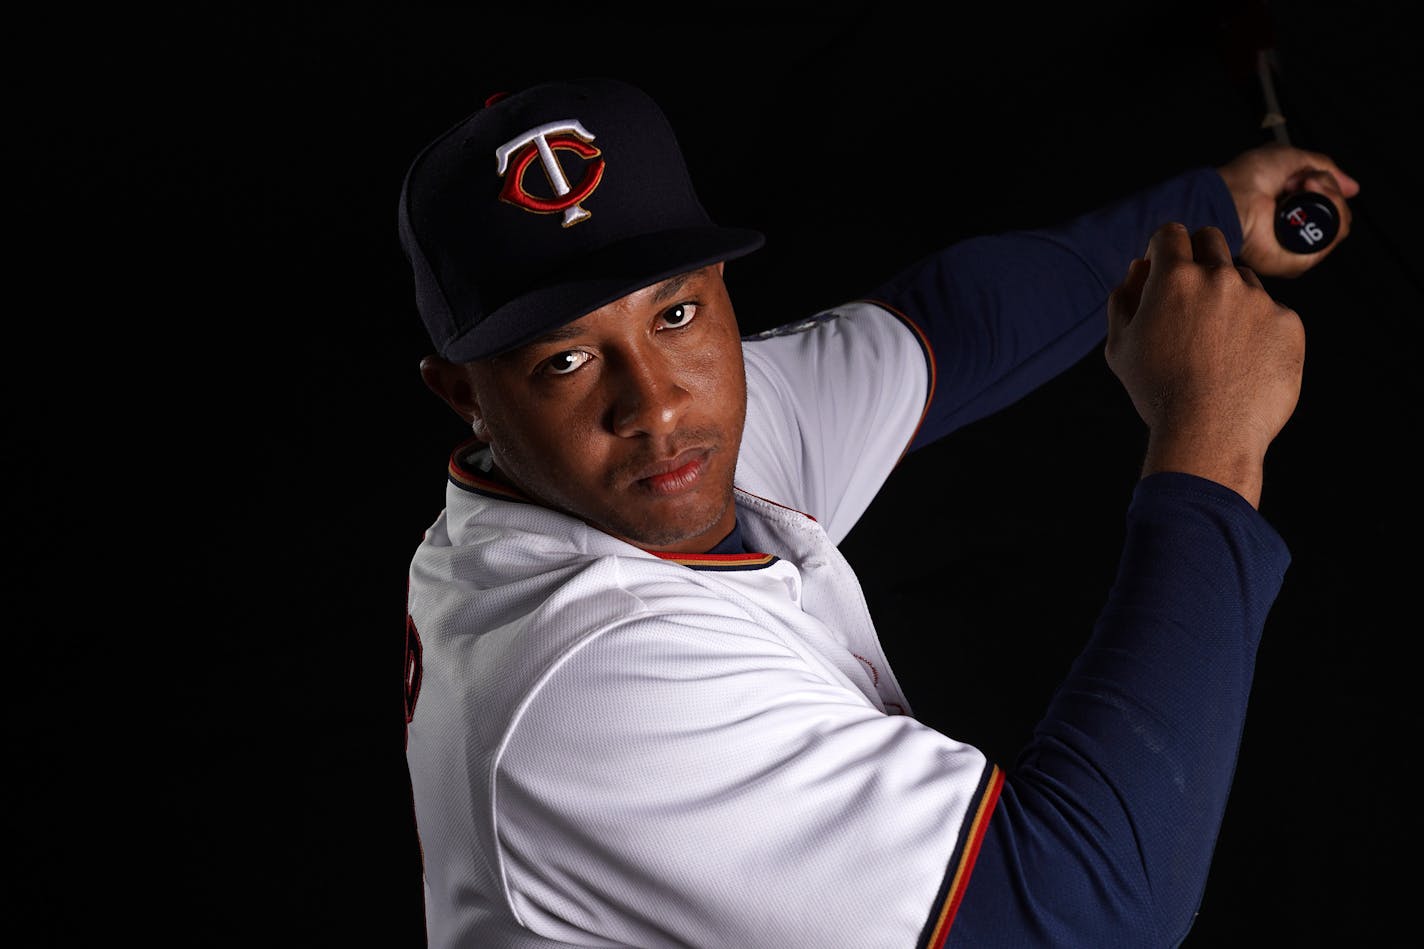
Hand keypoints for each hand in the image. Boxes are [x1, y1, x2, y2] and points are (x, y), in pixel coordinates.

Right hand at [1105, 223, 1304, 507]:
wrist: (1209, 434)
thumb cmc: (1157, 393)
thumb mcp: (1120, 348)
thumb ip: (1124, 299)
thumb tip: (1139, 269)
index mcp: (1173, 278)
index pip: (1170, 233)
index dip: (1164, 248)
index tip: (1164, 268)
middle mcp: (1220, 277)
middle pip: (1211, 240)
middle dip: (1198, 256)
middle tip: (1191, 294)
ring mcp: (1259, 299)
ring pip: (1242, 279)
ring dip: (1228, 296)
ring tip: (1215, 345)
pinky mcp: (1288, 323)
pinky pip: (1270, 313)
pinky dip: (1257, 330)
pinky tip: (1241, 363)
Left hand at [1216, 142, 1359, 277]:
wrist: (1229, 196)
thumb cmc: (1247, 177)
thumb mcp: (1292, 160)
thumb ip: (1325, 170)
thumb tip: (1353, 187)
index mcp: (1290, 215)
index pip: (1327, 208)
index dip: (1326, 187)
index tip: (1307, 176)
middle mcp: (1293, 235)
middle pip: (1337, 216)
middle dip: (1328, 190)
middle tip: (1305, 180)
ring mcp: (1295, 250)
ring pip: (1339, 225)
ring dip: (1330, 197)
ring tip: (1305, 185)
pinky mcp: (1296, 262)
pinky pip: (1333, 238)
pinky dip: (1330, 210)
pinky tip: (1308, 195)